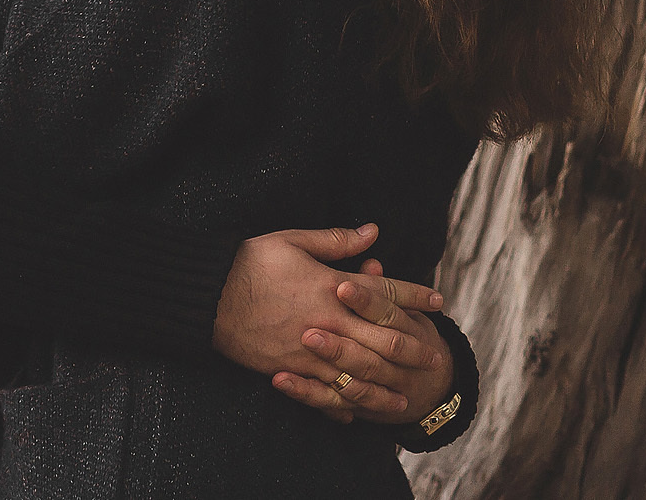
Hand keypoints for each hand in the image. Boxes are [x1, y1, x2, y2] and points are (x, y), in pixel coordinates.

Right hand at [211, 225, 443, 423]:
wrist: (207, 295)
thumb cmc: (247, 263)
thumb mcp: (290, 240)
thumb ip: (334, 239)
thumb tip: (372, 232)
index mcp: (331, 287)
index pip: (385, 293)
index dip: (415, 296)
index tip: (438, 301)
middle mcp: (329, 322)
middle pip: (383, 340)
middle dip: (413, 349)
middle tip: (434, 357)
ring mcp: (311, 351)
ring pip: (360, 375)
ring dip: (386, 386)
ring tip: (405, 397)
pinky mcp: (291, 369)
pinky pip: (324, 393)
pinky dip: (343, 404)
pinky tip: (355, 412)